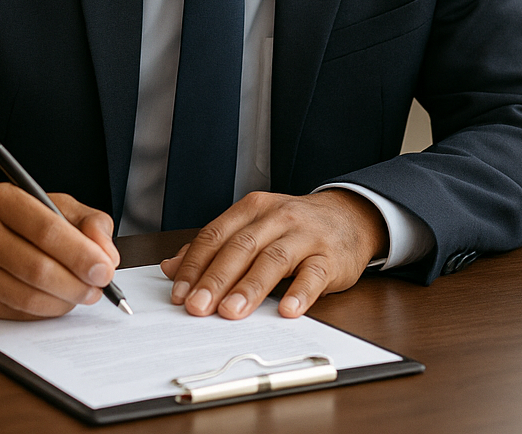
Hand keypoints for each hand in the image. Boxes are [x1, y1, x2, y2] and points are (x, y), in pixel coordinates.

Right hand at [0, 184, 119, 319]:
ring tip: (79, 294)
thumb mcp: (45, 202)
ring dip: (64, 302)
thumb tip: (108, 255)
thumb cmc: (3, 218)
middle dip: (78, 284)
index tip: (105, 269)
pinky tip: (52, 301)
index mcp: (0, 199)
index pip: (47, 229)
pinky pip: (14, 313)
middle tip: (98, 288)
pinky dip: (42, 312)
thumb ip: (85, 222)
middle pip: (39, 269)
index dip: (82, 254)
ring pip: (28, 297)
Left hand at [160, 189, 386, 320]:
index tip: (179, 293)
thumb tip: (171, 267)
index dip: (194, 265)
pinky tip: (286, 310)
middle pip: (240, 248)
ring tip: (231, 312)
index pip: (215, 236)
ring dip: (250, 287)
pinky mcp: (331, 257)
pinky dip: (299, 293)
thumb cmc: (293, 227)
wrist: (350, 216)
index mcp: (251, 209)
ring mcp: (305, 236)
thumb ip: (214, 247)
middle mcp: (277, 218)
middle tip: (198, 307)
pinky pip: (314, 275)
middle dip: (216, 279)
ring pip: (273, 260)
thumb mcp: (253, 227)